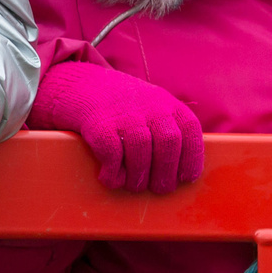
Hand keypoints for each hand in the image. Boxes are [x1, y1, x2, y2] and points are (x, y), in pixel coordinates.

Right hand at [32, 60, 201, 192]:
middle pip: (168, 142)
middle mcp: (149, 105)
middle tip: (159, 189)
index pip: (189, 130)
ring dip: (138, 176)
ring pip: (141, 149)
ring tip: (133, 186)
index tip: (185, 178)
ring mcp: (123, 113)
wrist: (80, 84)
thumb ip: (168, 129)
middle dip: (166, 172)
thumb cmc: (120, 105)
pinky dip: (112, 172)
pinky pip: (111, 152)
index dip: (191, 158)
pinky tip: (109, 178)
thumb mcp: (151, 105)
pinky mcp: (98, 123)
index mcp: (166, 103)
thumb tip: (179, 172)